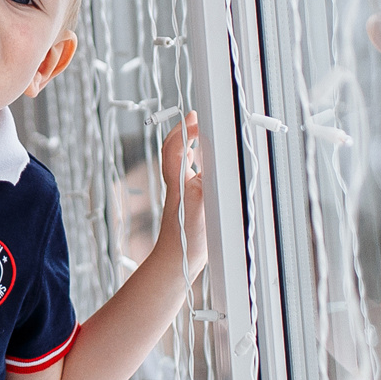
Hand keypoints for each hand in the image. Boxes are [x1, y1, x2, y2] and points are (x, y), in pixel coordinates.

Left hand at [158, 113, 206, 276]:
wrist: (176, 262)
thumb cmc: (185, 240)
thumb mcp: (198, 208)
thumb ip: (202, 184)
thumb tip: (206, 162)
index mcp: (178, 181)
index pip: (174, 147)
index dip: (183, 129)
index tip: (194, 117)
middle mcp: (176, 184)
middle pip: (174, 150)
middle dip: (184, 133)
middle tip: (196, 120)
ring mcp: (180, 193)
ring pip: (179, 163)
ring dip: (188, 147)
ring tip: (199, 137)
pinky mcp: (186, 204)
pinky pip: (187, 177)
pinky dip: (194, 166)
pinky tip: (202, 169)